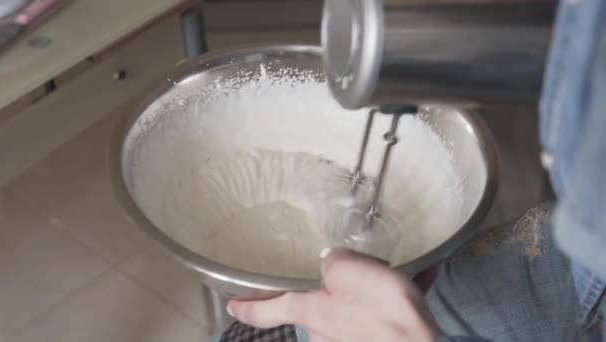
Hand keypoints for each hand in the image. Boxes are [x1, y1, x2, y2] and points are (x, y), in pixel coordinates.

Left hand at [227, 248, 442, 341]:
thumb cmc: (381, 311)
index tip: (231, 306)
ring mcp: (349, 341)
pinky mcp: (375, 341)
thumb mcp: (348, 269)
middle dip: (334, 288)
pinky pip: (378, 315)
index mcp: (310, 313)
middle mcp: (323, 332)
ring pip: (351, 308)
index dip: (247, 306)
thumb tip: (330, 262)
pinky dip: (392, 300)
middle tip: (359, 270)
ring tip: (394, 274)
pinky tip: (416, 280)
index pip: (266, 310)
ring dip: (369, 292)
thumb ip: (330, 261)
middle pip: (317, 305)